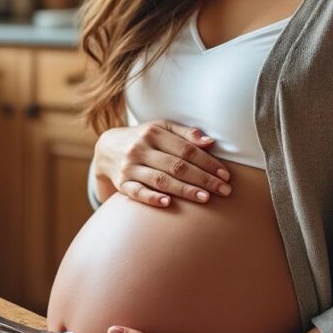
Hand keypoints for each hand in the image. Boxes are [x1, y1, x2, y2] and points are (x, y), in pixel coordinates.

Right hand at [94, 120, 231, 206]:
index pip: (186, 149)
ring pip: (161, 180)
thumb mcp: (161, 128)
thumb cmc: (143, 139)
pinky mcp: (121, 183)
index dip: (208, 162)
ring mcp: (129, 167)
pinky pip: (137, 192)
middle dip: (203, 179)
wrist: (107, 148)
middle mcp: (140, 148)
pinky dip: (151, 198)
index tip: (225, 175)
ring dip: (184, 190)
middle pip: (177, 165)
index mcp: (153, 132)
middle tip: (224, 190)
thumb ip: (185, 134)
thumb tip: (210, 142)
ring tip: (205, 199)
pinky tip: (167, 203)